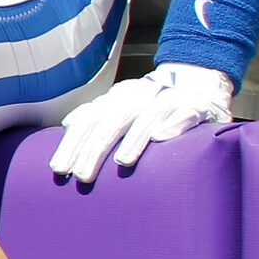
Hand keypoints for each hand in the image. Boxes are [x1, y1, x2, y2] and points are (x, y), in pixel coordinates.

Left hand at [47, 61, 232, 183]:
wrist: (199, 82)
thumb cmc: (154, 105)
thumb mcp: (123, 106)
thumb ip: (98, 115)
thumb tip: (69, 124)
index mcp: (118, 97)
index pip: (89, 120)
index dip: (72, 143)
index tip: (59, 169)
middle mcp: (139, 95)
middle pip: (112, 120)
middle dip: (94, 149)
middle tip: (83, 176)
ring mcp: (168, 98)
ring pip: (147, 117)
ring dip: (133, 139)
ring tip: (122, 161)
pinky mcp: (196, 105)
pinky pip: (185, 113)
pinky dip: (174, 124)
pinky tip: (163, 137)